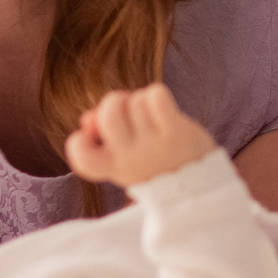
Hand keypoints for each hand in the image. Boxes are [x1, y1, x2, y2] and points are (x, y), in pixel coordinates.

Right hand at [65, 84, 219, 188]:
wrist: (198, 183)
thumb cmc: (153, 162)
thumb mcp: (123, 158)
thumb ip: (102, 139)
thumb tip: (88, 118)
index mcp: (113, 167)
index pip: (82, 157)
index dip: (78, 141)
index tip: (90, 135)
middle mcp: (130, 158)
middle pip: (108, 115)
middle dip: (114, 101)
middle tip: (125, 107)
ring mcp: (153, 145)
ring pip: (135, 102)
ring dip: (141, 100)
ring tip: (151, 114)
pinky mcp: (176, 132)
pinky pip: (156, 97)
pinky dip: (157, 94)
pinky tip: (163, 106)